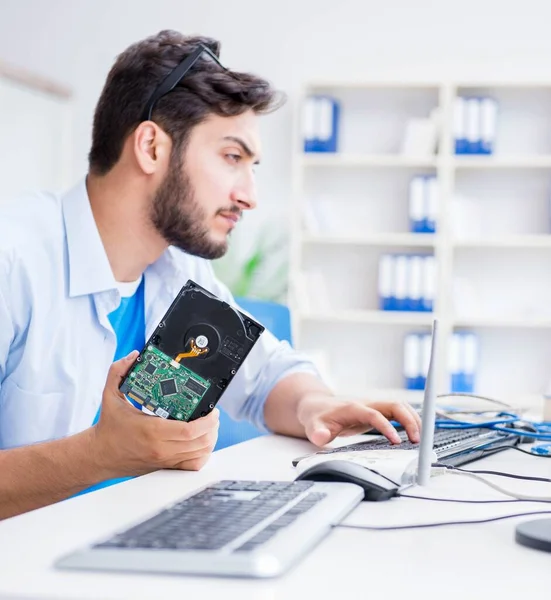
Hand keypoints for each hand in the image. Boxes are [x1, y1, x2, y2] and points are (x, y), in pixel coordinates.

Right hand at [92, 351, 218, 476]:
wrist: (98, 455)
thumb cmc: (108, 427)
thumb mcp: (110, 395)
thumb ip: (118, 371)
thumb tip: (133, 356)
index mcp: (152, 430)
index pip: (190, 430)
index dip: (208, 421)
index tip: (212, 410)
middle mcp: (160, 447)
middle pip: (200, 442)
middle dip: (213, 427)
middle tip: (213, 415)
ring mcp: (164, 459)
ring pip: (200, 454)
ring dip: (210, 439)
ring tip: (210, 426)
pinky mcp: (165, 466)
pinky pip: (192, 466)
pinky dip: (202, 455)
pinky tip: (202, 443)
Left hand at [297, 393, 421, 446]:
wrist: (316, 406)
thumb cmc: (317, 415)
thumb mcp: (313, 426)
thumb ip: (317, 432)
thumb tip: (321, 438)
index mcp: (353, 408)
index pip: (375, 414)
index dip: (387, 427)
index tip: (396, 441)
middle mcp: (366, 404)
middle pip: (394, 405)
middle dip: (409, 420)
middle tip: (418, 440)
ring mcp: (373, 407)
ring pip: (399, 407)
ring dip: (412, 419)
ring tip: (421, 439)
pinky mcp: (376, 412)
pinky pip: (397, 413)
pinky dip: (409, 420)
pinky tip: (415, 434)